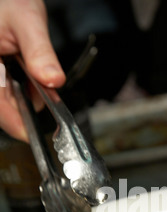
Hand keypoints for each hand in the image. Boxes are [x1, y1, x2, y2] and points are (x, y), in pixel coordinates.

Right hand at [0, 0, 65, 140]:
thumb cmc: (8, 0)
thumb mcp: (28, 21)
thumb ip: (40, 53)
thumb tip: (53, 81)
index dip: (17, 124)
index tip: (35, 135)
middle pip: (3, 108)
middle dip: (27, 106)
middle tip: (46, 91)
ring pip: (6, 102)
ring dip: (26, 97)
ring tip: (35, 73)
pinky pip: (7, 93)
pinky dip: (23, 89)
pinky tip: (29, 74)